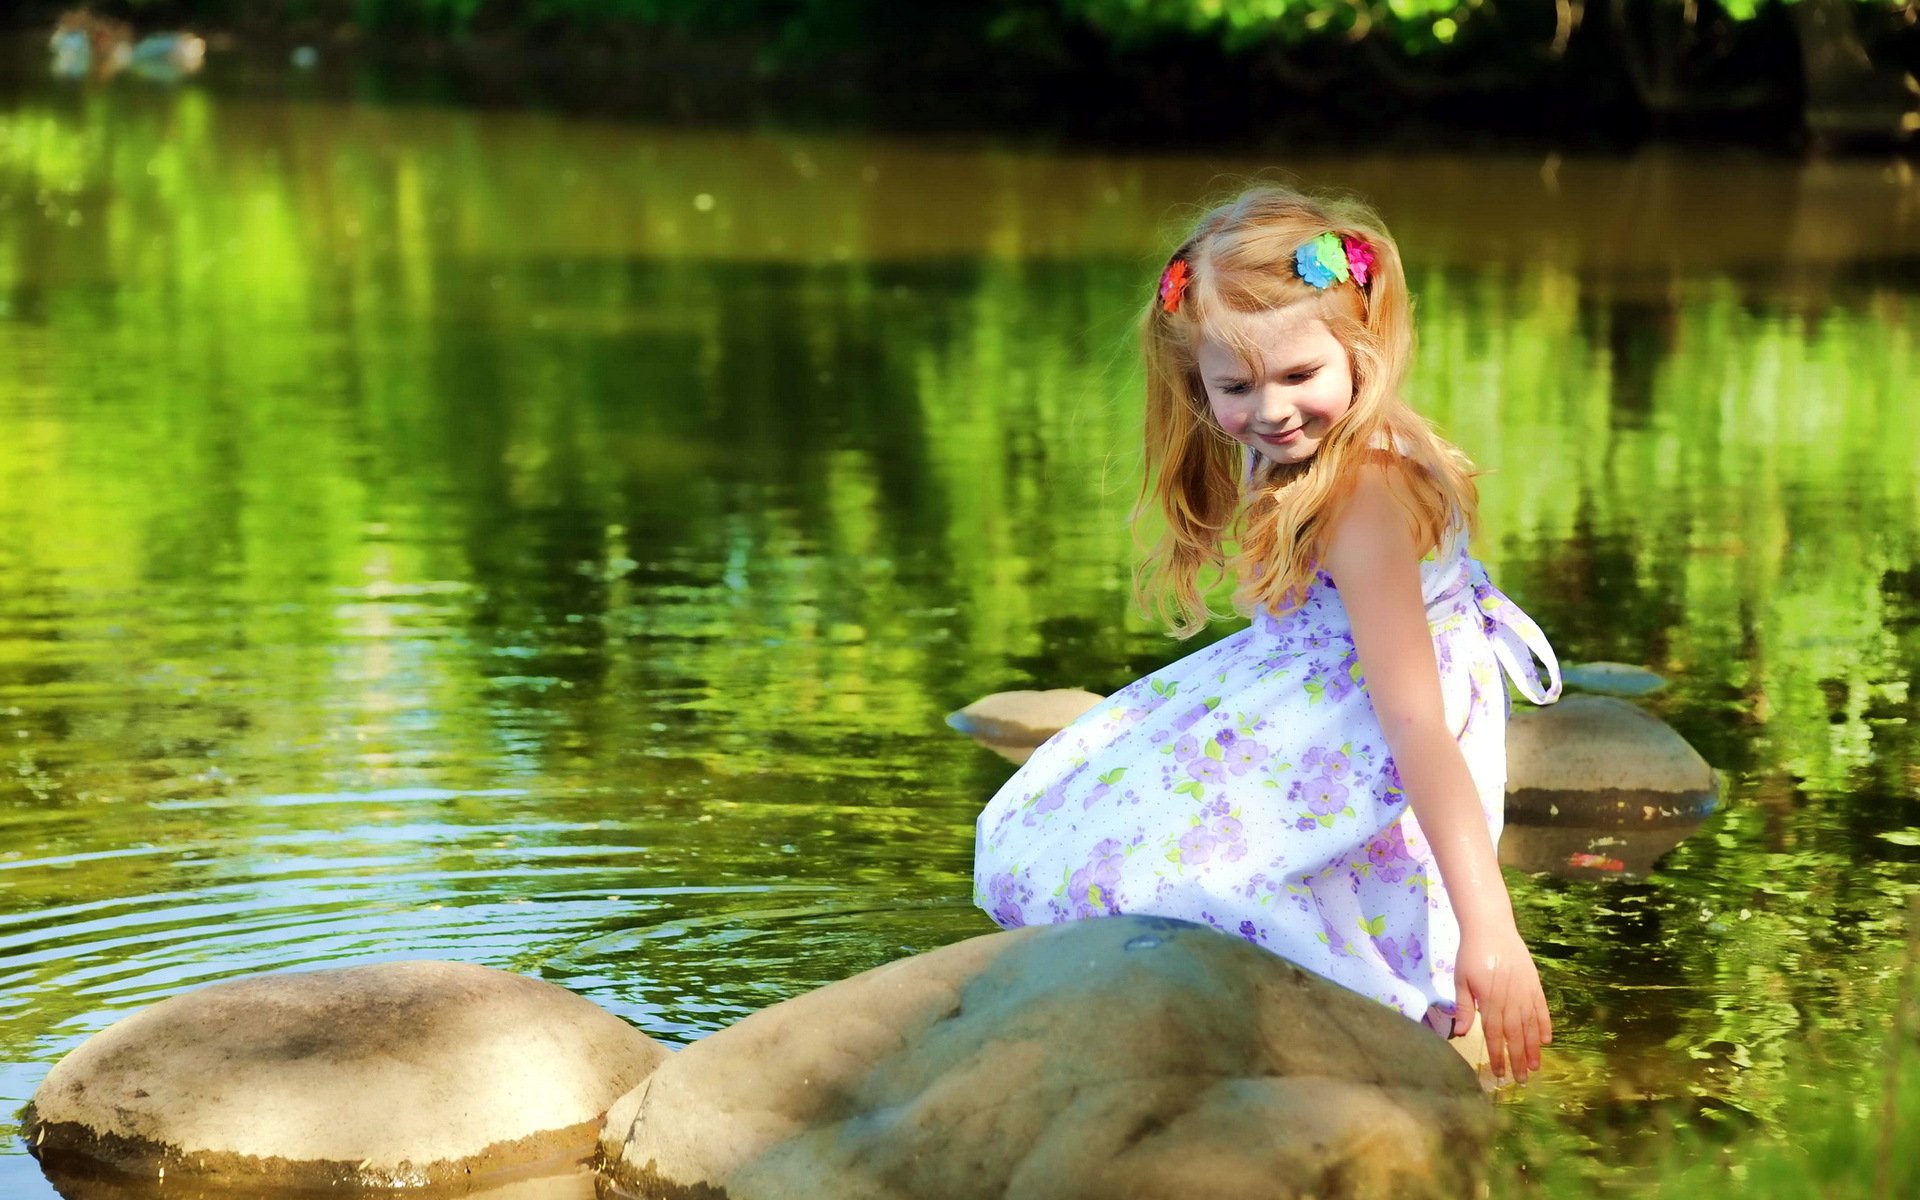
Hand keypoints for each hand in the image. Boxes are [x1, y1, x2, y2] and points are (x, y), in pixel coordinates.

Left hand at [1453, 922, 1551, 1082]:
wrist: (1491, 926)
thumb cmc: (1471, 953)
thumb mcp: (1461, 979)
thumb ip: (1465, 1007)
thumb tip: (1462, 1033)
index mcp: (1490, 999)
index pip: (1495, 1034)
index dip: (1498, 1056)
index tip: (1499, 1074)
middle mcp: (1511, 999)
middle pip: (1515, 1035)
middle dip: (1518, 1059)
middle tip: (1522, 1080)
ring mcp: (1526, 991)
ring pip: (1531, 1025)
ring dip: (1533, 1048)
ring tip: (1536, 1066)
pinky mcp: (1534, 983)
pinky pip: (1542, 1008)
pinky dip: (1544, 1025)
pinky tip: (1546, 1040)